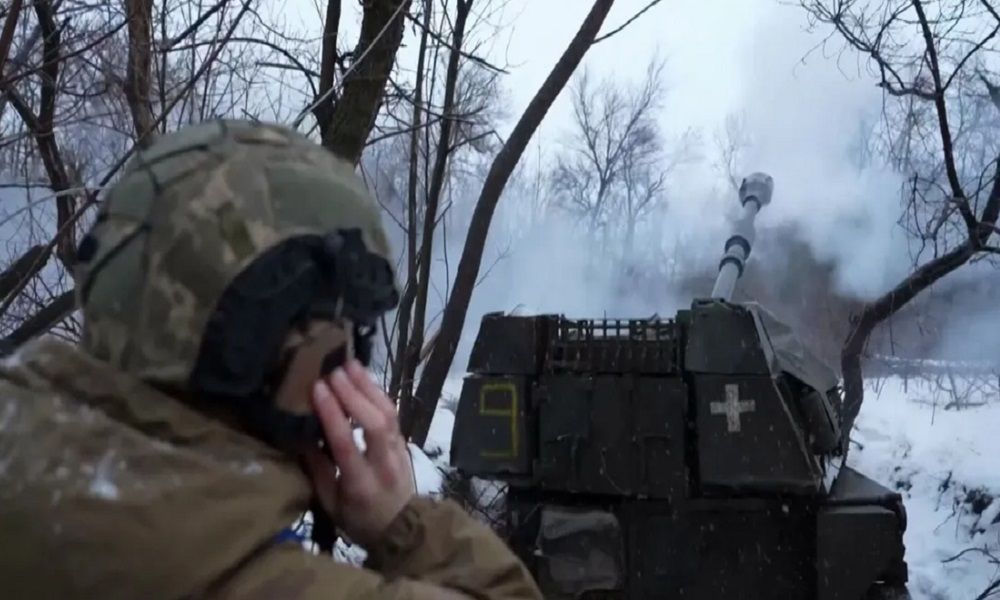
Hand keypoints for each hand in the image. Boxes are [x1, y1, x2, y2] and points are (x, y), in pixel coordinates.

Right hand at [303, 359, 415, 548]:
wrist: (401, 528)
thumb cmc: (358, 518)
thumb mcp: (330, 504)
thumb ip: (318, 470)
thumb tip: (301, 434)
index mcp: (360, 484)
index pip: (346, 443)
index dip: (333, 414)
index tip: (318, 389)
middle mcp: (383, 464)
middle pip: (374, 422)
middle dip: (355, 394)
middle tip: (334, 371)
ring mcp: (398, 451)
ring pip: (388, 414)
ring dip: (369, 386)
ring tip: (350, 364)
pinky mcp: (404, 442)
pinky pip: (393, 414)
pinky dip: (379, 393)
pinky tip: (365, 378)